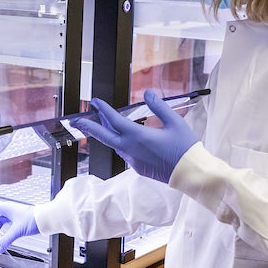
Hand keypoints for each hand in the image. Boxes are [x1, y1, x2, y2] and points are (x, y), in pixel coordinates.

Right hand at [0, 199, 40, 252]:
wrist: (46, 219)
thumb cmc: (34, 219)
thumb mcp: (17, 231)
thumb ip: (6, 240)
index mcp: (5, 208)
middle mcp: (8, 209)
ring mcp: (14, 214)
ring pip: (0, 219)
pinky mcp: (18, 219)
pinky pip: (6, 224)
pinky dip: (3, 230)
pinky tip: (3, 237)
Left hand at [73, 89, 197, 182]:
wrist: (190, 174)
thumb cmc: (185, 148)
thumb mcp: (174, 122)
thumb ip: (158, 107)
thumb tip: (147, 93)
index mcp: (138, 136)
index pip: (114, 120)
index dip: (103, 110)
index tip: (95, 102)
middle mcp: (131, 150)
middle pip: (104, 136)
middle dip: (90, 127)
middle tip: (77, 120)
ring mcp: (133, 161)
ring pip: (115, 145)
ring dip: (108, 134)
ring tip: (105, 123)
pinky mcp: (138, 168)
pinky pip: (125, 154)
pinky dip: (122, 144)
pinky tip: (127, 139)